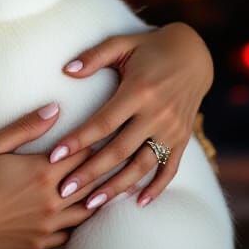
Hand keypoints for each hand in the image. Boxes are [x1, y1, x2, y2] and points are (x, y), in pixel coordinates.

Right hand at [0, 102, 100, 248]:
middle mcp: (52, 199)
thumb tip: (55, 109)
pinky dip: (79, 223)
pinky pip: (70, 233)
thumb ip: (27, 127)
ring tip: (107, 186)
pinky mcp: (40, 242)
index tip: (103, 135)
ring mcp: (48, 224)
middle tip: (115, 157)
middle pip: (90, 182)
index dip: (94, 143)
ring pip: (86, 210)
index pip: (82, 154)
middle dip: (102, 168)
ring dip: (97, 197)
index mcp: (42, 171)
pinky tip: (81, 215)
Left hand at [47, 22, 213, 209]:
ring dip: (117, 187)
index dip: (78, 140)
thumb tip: (66, 70)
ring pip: (142, 165)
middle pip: (119, 150)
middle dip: (90, 172)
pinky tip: (138, 202)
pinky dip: (156, 188)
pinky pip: (170, 168)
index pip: (103, 122)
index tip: (54, 156)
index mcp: (139, 91)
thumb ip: (94, 56)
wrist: (194, 55)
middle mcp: (157, 114)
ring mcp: (172, 130)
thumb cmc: (149, 47)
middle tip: (64, 190)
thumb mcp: (122, 44)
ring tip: (92, 204)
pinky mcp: (182, 139)